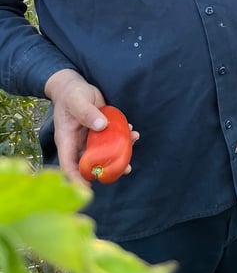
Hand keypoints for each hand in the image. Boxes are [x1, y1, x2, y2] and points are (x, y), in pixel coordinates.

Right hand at [43, 70, 136, 185]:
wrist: (74, 86)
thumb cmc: (71, 94)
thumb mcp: (77, 101)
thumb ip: (87, 112)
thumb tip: (101, 125)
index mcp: (66, 140)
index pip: (68, 165)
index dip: (77, 178)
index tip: (90, 187)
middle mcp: (77, 143)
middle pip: (89, 162)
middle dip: (106, 168)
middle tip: (125, 170)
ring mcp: (89, 138)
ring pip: (103, 151)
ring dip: (119, 151)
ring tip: (133, 144)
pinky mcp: (100, 130)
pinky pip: (111, 138)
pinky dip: (122, 137)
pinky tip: (132, 132)